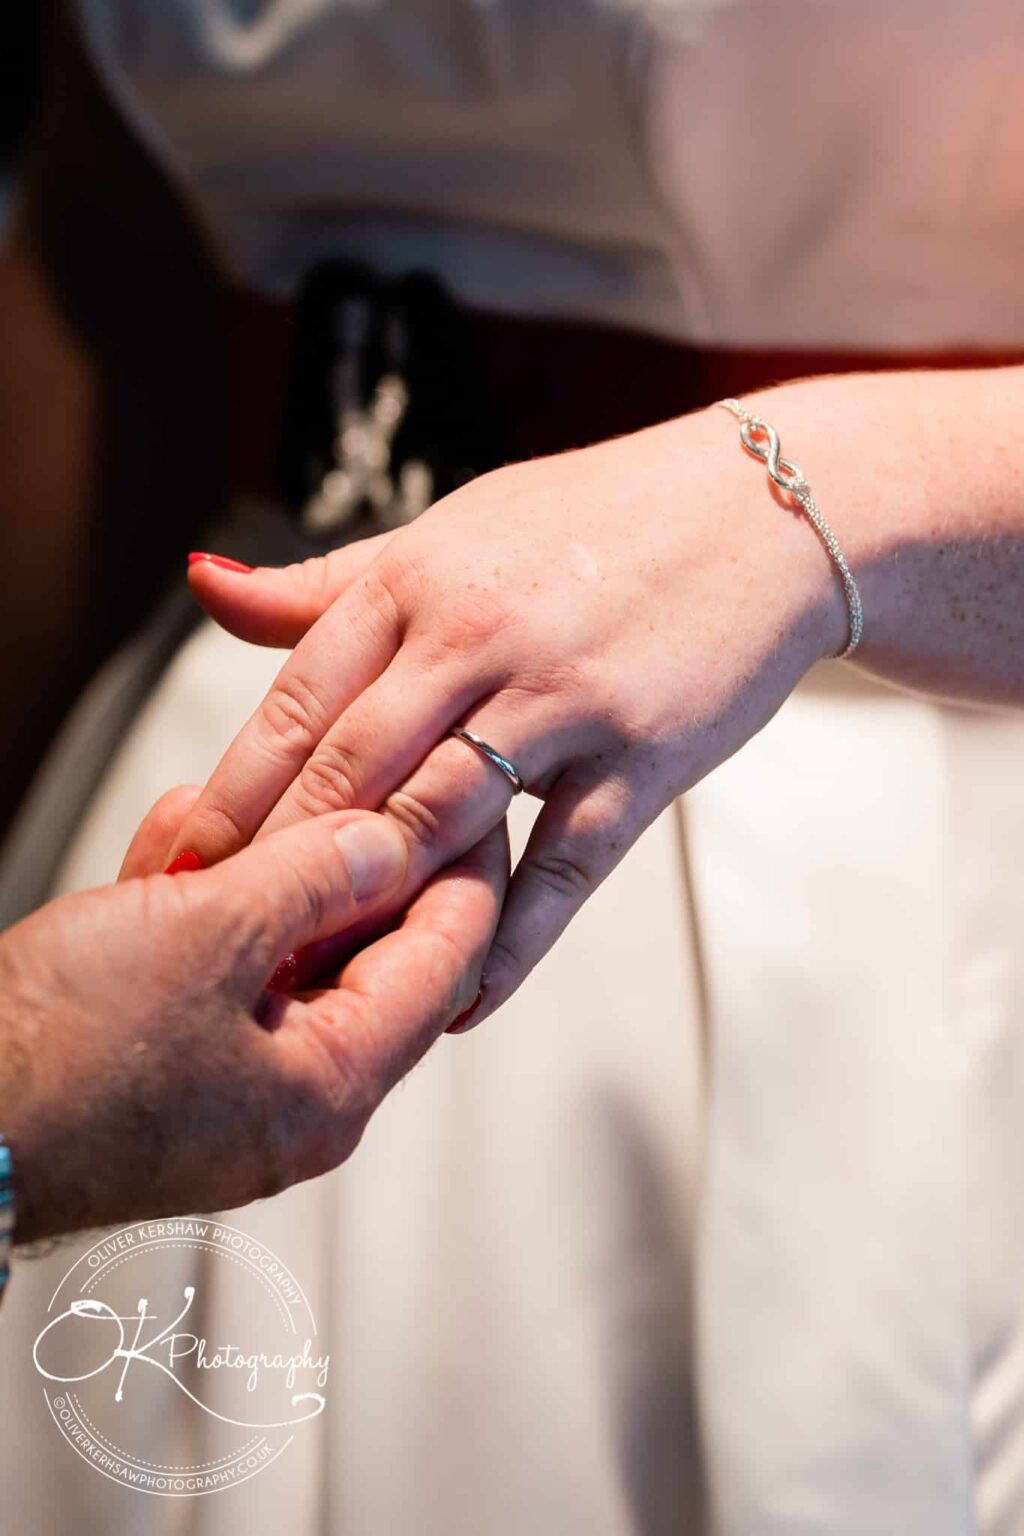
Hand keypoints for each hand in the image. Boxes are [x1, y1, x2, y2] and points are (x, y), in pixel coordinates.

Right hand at [1, 787, 506, 1242]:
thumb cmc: (59, 1058)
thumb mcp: (205, 936)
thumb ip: (313, 882)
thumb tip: (389, 842)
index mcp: (330, 1088)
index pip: (446, 963)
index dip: (463, 869)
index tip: (467, 796)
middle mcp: (296, 1103)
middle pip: (371, 958)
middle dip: (359, 860)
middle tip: (366, 779)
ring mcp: (233, 1091)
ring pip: (286, 957)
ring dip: (272, 873)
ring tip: (261, 795)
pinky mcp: (173, 1071)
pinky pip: (218, 978)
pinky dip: (207, 909)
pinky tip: (182, 841)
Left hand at [176, 406, 844, 1025]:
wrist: (759, 512)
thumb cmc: (593, 523)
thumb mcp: (451, 530)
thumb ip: (327, 580)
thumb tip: (203, 586)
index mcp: (419, 579)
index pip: (300, 702)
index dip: (232, 794)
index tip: (185, 869)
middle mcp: (481, 637)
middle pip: (355, 771)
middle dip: (279, 865)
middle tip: (224, 945)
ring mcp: (566, 700)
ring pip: (446, 821)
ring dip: (378, 908)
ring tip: (322, 981)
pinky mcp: (643, 757)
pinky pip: (563, 868)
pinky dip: (510, 943)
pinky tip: (462, 1000)